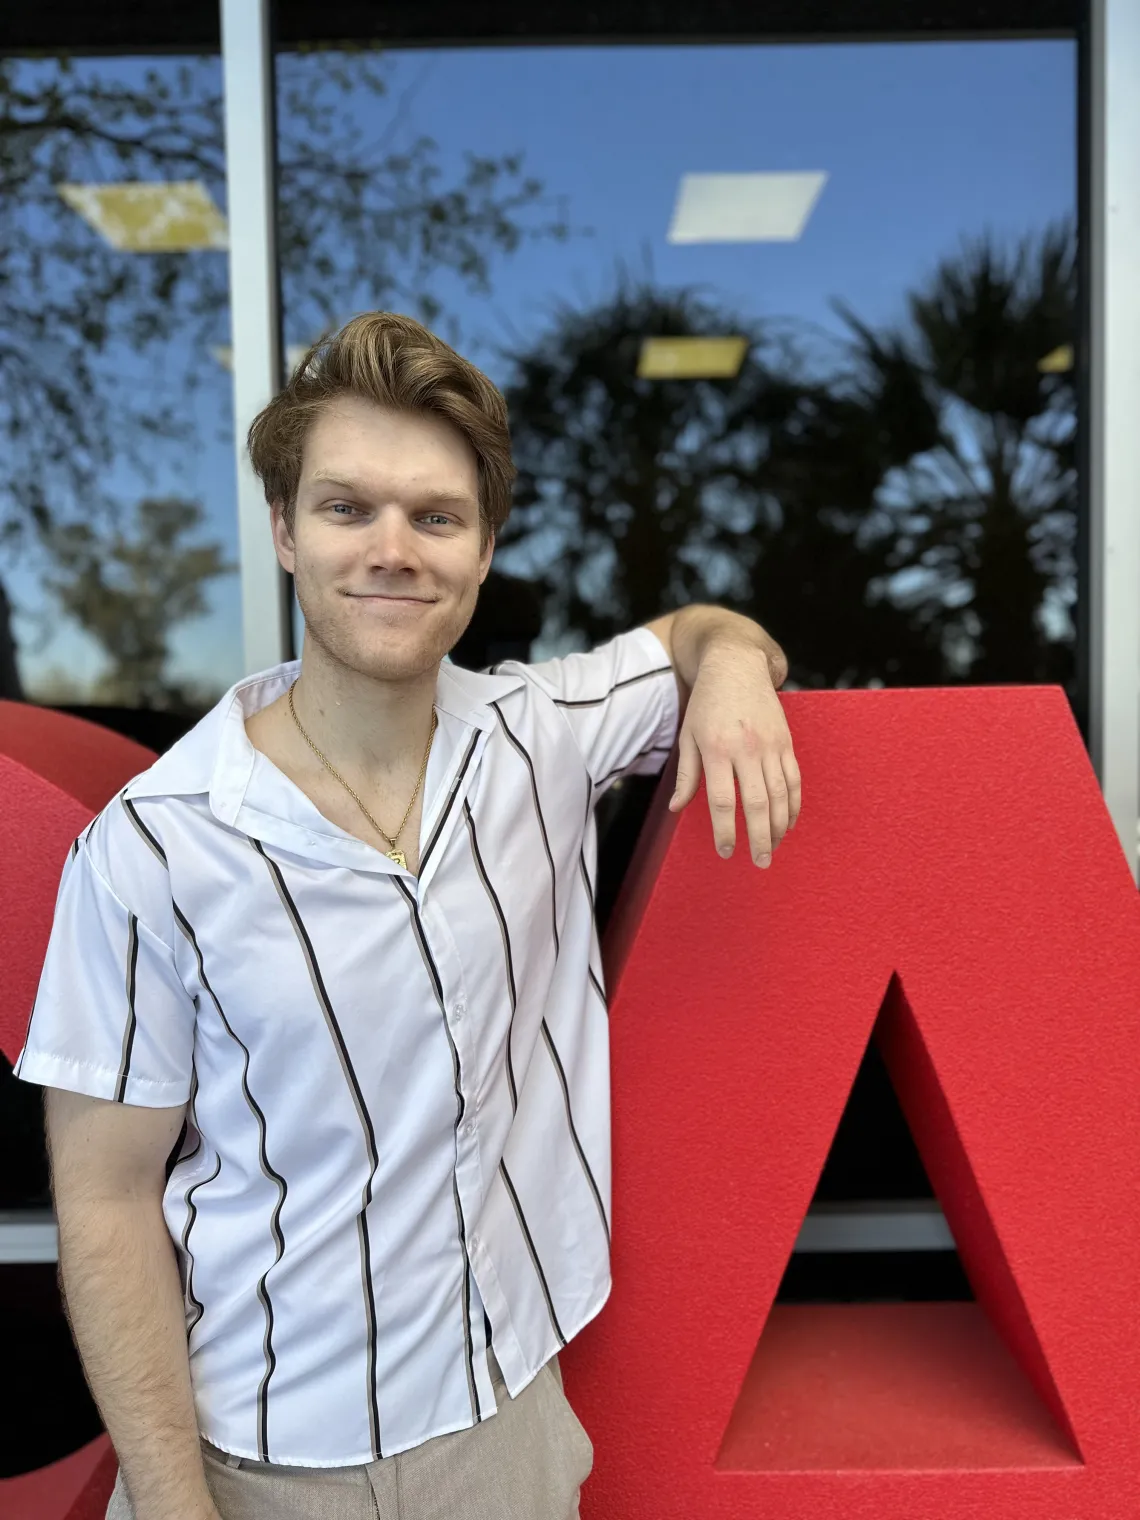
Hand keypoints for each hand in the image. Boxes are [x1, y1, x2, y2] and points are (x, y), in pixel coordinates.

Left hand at [668, 642, 800, 866]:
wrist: (736, 664)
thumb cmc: (707, 702)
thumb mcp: (688, 735)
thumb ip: (687, 775)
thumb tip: (676, 808)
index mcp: (717, 749)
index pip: (724, 801)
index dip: (726, 831)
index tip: (726, 851)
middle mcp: (746, 748)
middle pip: (757, 803)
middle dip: (759, 838)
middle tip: (759, 862)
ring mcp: (770, 745)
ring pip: (781, 795)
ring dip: (780, 826)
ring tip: (774, 848)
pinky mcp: (786, 741)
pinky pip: (794, 780)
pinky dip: (794, 805)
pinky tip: (789, 822)